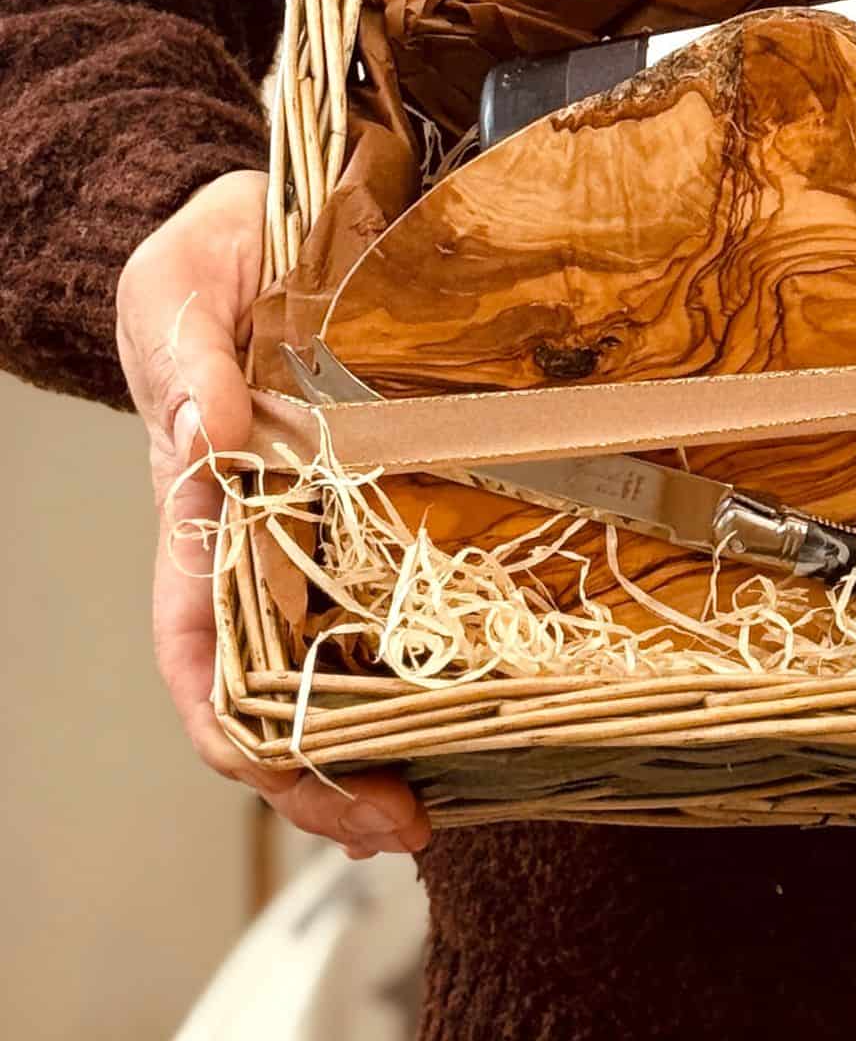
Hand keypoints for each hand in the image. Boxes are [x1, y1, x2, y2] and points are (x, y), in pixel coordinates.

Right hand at [118, 168, 429, 858]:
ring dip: (389, 741)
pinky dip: (441, 656)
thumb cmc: (214, 258)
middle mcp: (265, 539)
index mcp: (199, 511)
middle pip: (280, 690)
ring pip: (350, 662)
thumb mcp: (180, 283)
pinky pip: (414, 589)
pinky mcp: (394, 494)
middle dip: (325, 774)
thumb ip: (185, 354)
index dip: (235, 732)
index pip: (200, 650)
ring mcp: (331, 525)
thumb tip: (208, 429)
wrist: (282, 216)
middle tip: (400, 824)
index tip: (292, 779)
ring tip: (442, 803)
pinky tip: (490, 701)